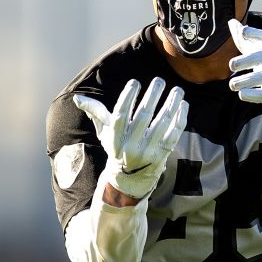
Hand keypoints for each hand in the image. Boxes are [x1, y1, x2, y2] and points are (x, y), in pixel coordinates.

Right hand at [74, 77, 187, 199]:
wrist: (129, 179)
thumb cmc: (116, 147)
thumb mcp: (104, 132)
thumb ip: (95, 112)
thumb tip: (78, 98)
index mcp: (115, 139)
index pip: (121, 115)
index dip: (128, 98)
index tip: (135, 82)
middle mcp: (131, 146)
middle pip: (144, 117)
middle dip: (153, 96)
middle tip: (159, 81)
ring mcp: (149, 151)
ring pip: (162, 123)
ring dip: (171, 104)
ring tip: (177, 89)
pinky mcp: (163, 154)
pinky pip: (174, 134)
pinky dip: (180, 118)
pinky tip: (183, 104)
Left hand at [228, 20, 261, 165]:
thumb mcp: (260, 57)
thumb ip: (246, 41)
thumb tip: (231, 22)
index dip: (256, 33)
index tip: (242, 31)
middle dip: (248, 59)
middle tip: (231, 65)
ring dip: (248, 79)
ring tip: (232, 85)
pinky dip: (255, 94)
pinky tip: (241, 95)